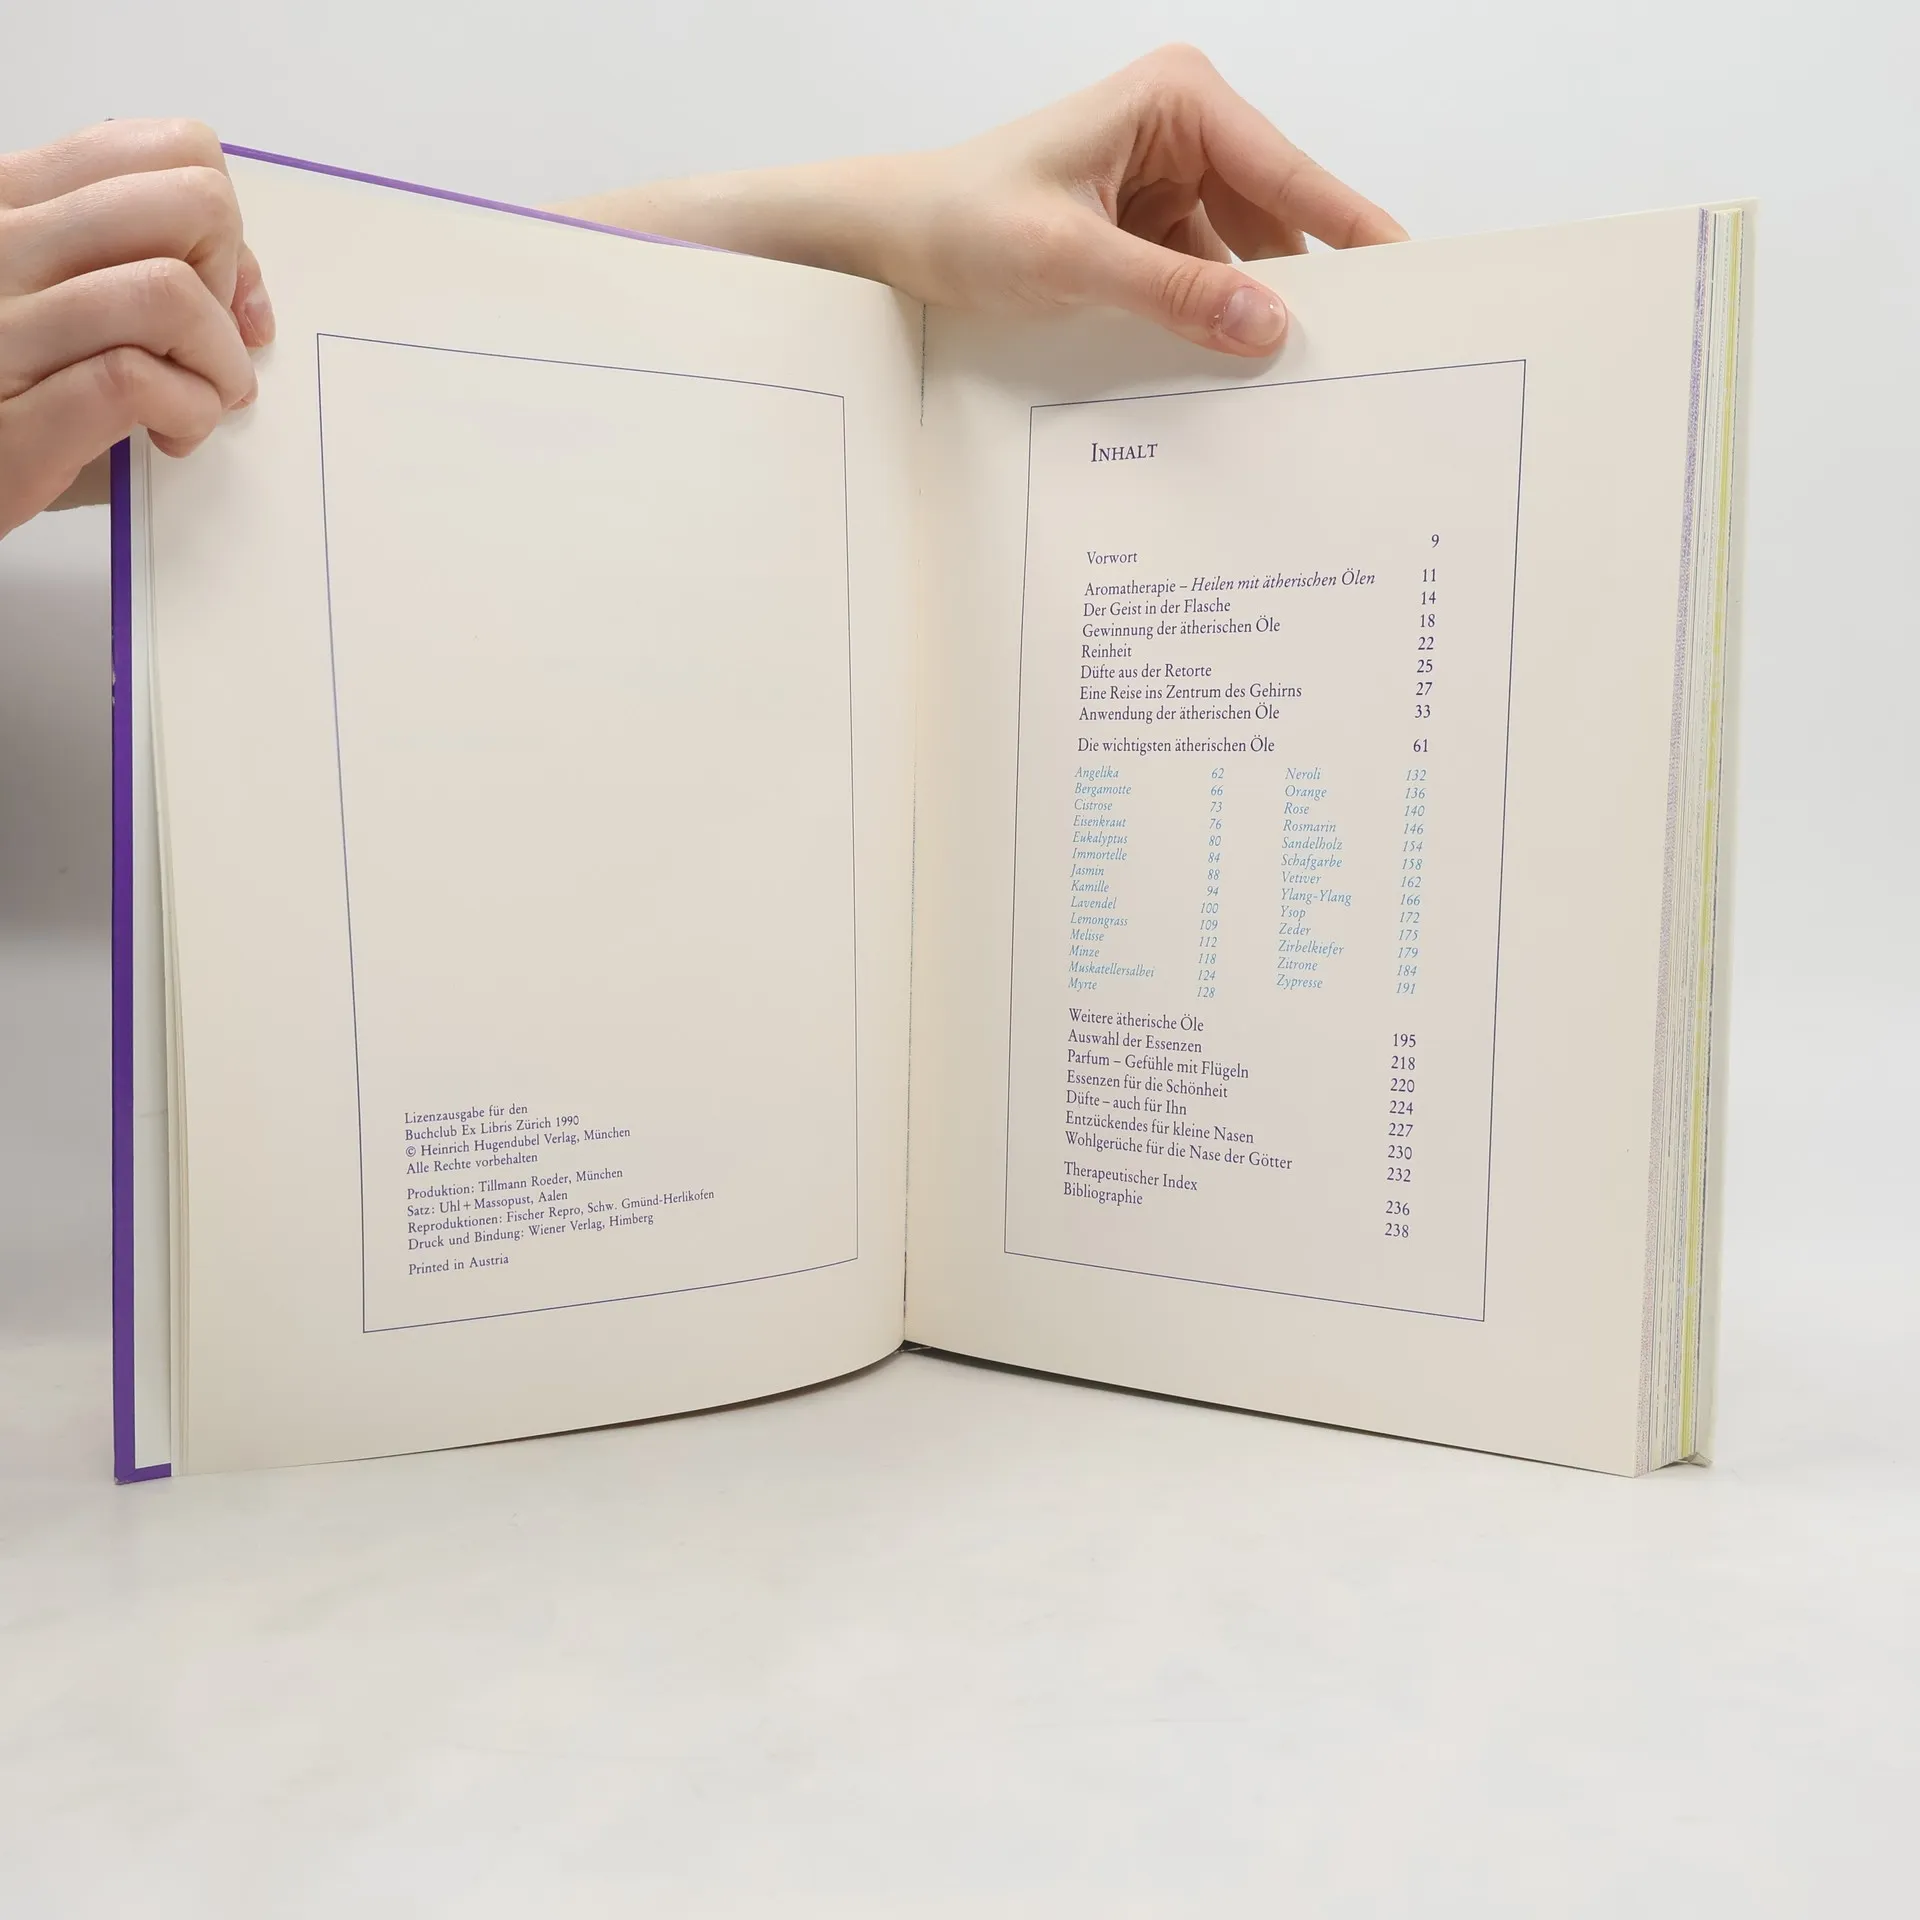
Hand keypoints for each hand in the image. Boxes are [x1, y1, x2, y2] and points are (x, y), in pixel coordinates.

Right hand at [0, 120, 272, 538]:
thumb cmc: (13, 391)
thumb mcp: (62, 300)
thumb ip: (139, 264)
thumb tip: (246, 291)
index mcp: (11, 200)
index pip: (170, 151)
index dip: (225, 229)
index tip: (224, 296)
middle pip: (194, 203)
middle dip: (232, 285)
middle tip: (209, 348)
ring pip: (173, 291)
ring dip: (221, 363)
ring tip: (200, 402)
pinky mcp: (12, 417)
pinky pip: (137, 380)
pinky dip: (189, 412)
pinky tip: (170, 436)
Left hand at [568, 46, 1403, 355]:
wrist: (888, 241)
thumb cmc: (959, 221)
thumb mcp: (1071, 262)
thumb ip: (1175, 295)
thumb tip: (1270, 328)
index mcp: (1179, 102)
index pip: (1294, 176)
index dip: (1355, 237)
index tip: (1412, 285)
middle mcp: (1186, 129)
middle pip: (1280, 218)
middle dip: (1306, 289)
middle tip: (1359, 360)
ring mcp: (1170, 180)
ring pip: (1247, 258)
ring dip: (1256, 318)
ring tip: (1299, 385)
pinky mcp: (1150, 230)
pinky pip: (1208, 281)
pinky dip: (1216, 326)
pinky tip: (1233, 377)